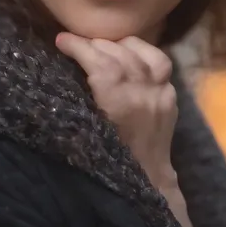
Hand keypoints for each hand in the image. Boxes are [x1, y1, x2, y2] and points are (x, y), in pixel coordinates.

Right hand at [55, 34, 177, 187]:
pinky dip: (143, 54)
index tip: (61, 40)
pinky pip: (161, 64)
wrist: (148, 186)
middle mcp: (144, 94)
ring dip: (121, 44)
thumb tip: (53, 74)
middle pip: (120, 54)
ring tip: (103, 45)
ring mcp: (162, 94)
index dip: (79, 47)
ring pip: (145, 54)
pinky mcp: (172, 97)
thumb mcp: (82, 139)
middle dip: (95, 44)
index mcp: (119, 105)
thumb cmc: (108, 167)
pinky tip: (130, 54)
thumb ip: (74, 105)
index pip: (100, 62)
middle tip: (76, 43)